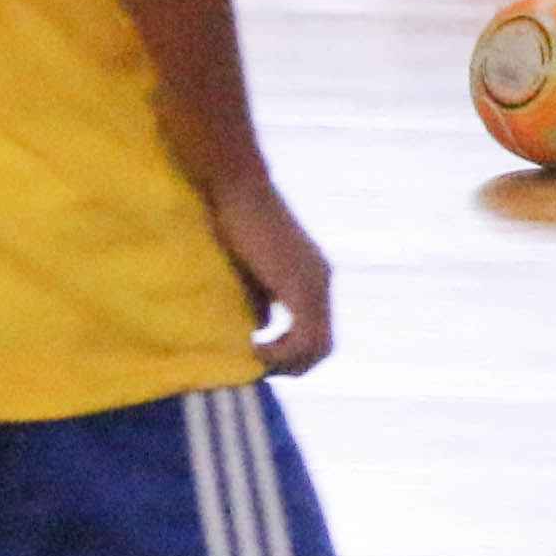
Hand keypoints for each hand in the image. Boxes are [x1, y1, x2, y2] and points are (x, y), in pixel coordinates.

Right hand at [219, 179, 337, 378]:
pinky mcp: (302, 284)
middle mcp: (321, 281)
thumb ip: (260, 300)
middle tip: (255, 369)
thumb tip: (263, 328)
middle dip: (291, 365)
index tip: (254, 357)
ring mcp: (316, 283)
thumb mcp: (248, 271)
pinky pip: (305, 337)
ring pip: (318, 346)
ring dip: (284, 363)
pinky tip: (252, 350)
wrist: (235, 186)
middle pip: (322, 345)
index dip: (289, 354)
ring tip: (251, 361)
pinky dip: (280, 354)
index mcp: (311, 278)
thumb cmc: (232, 219)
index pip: (316, 332)